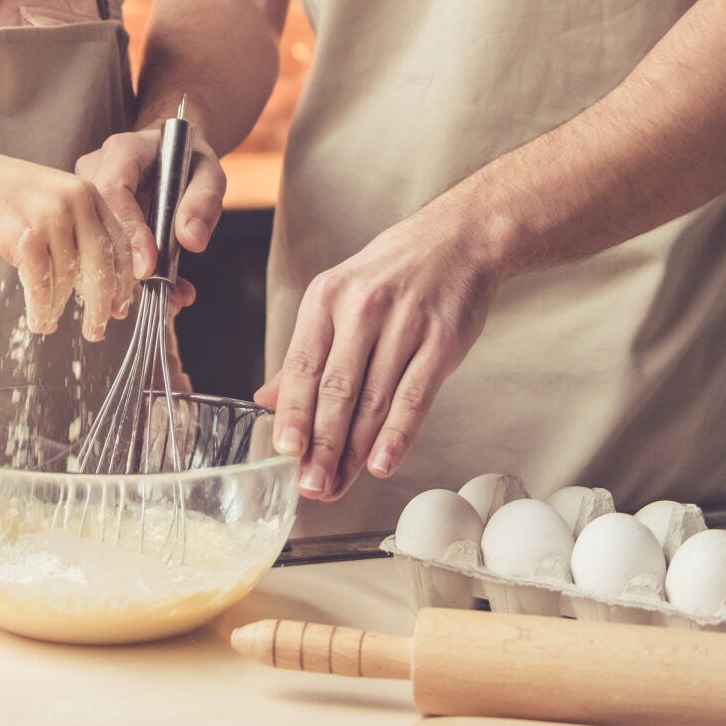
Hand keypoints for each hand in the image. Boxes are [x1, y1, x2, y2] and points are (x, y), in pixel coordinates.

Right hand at [0, 144, 134, 339]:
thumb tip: (96, 282)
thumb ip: (76, 230)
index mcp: (87, 193)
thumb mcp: (51, 199)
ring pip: (68, 279)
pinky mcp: (26, 236)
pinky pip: (42, 284)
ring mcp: (52, 218)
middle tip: (97, 329)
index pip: (119, 243)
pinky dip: (41, 308)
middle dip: (102, 304)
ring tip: (50, 322)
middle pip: (102, 265)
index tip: (121, 305)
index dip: (124, 280)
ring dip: (60, 308)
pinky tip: (38, 320)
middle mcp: (76, 202)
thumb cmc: (0, 192)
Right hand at [76, 120, 226, 290]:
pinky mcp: (91, 219)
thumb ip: (203, 201)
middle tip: (160, 297)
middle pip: (97, 224)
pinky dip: (134, 279)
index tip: (149, 267)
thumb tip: (191, 240)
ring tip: (170, 301)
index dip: (128, 232)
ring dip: (131, 281)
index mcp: (123, 151)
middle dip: (126, 268)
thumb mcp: (208, 173)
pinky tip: (165, 293)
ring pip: (96, 244)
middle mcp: (96, 170)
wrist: (173, 156)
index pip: (113, 191)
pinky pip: (104, 252)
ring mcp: (88, 196)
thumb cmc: (188, 160)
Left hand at [254, 199, 499, 499]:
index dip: (293, 413)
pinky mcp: (442, 341)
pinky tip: (382, 463)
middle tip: (310, 485)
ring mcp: (405, 324)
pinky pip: (415, 397)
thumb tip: (267, 400)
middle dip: (320, 445)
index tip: (284, 453)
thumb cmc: (392, 273)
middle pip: (336, 390)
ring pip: (374, 400)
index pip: (302, 365)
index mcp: (326, 297)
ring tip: (337, 484)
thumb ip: (305, 352)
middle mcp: (362, 309)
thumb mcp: (338, 297)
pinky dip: (398, 435)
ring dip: (354, 451)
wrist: (458, 239)